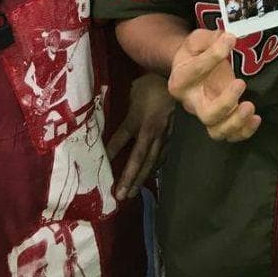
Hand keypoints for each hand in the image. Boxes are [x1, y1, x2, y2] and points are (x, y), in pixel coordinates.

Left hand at [107, 72, 174, 200]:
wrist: (176, 80)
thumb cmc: (150, 83)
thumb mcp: (133, 89)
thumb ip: (122, 103)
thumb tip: (105, 112)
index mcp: (138, 118)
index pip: (121, 138)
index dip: (112, 152)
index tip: (101, 169)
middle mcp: (150, 130)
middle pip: (139, 158)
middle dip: (129, 177)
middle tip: (120, 196)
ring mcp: (163, 135)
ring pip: (152, 160)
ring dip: (141, 178)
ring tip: (132, 193)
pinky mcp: (171, 135)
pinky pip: (162, 155)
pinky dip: (155, 167)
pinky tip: (150, 175)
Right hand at [168, 29, 259, 141]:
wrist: (191, 67)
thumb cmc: (194, 53)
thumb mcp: (197, 40)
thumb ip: (210, 38)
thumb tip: (227, 38)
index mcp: (181, 80)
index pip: (195, 71)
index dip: (212, 56)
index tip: (230, 40)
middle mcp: (191, 102)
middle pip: (206, 114)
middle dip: (225, 104)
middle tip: (241, 83)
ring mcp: (206, 113)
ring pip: (217, 131)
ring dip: (236, 122)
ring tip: (250, 107)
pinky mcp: (221, 119)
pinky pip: (230, 135)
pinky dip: (244, 131)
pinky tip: (256, 118)